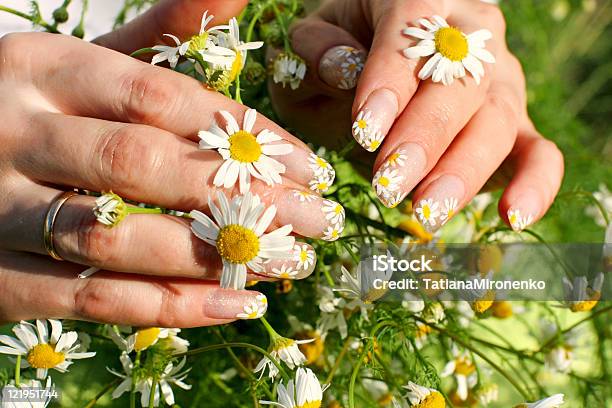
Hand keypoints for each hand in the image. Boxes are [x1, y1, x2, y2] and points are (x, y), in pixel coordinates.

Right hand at [0, 27, 340, 324]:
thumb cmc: (33, 110)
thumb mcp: (84, 64)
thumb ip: (158, 39)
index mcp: (42, 68)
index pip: (162, 98)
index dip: (243, 134)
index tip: (309, 166)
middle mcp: (13, 134)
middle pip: (142, 166)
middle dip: (241, 197)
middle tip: (317, 220)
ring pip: (115, 239)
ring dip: (212, 256)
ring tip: (286, 263)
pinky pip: (92, 299)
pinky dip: (170, 307)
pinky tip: (237, 305)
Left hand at [270, 0, 563, 231]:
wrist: (381, 59)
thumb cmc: (343, 47)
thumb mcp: (316, 39)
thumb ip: (318, 48)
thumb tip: (340, 68)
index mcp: (421, 2)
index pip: (410, 35)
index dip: (389, 83)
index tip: (365, 133)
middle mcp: (474, 36)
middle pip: (462, 83)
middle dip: (425, 139)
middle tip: (388, 184)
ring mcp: (502, 81)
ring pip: (498, 121)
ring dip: (463, 171)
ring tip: (426, 211)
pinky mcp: (517, 125)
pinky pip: (541, 152)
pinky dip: (535, 185)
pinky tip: (513, 218)